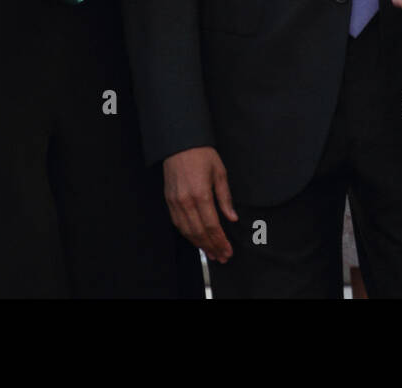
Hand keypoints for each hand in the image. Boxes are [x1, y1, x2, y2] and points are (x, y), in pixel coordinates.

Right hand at [163, 146, 237, 262]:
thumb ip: (225, 198)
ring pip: (187, 231)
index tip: (228, 251)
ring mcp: (175, 202)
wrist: (179, 143)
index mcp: (200, 194)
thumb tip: (232, 218)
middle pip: (199, 233)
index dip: (220, 241)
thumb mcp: (220, 172)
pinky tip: (197, 240)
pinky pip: (178, 224)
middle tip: (222, 257)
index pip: (212, 226)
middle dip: (212, 247)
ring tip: (212, 253)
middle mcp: (185, 201)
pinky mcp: (169, 201)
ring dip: (200, 245)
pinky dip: (188, 235)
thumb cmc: (202, 155)